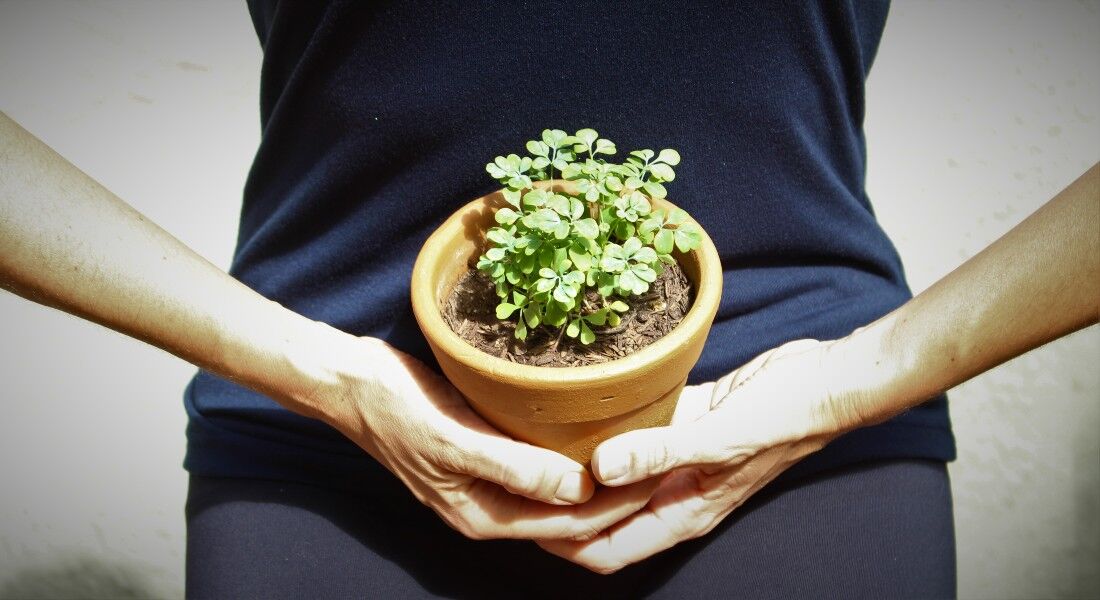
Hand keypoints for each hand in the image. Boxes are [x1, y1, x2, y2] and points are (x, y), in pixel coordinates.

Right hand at [308, 334, 659, 541]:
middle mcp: (490, 506)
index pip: (570, 525)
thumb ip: (514, 467)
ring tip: (644, 447)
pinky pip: (542, 464)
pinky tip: (597, 431)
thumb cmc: (397, 409)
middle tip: (666, 460)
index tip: (660, 473)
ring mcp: (489, 480)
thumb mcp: (453, 439)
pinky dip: (572, 456)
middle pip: (570, 515)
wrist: (351, 382)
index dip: (618, 505)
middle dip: (619, 496)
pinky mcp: (487, 452)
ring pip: (559, 491)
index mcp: (483, 516)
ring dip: (600, 478)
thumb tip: (578, 489)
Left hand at [538, 339, 845, 572]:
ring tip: (532, 441)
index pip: (605, 548)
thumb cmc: (781, 418)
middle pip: (602, 517)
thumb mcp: (719, 438)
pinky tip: (577, 405)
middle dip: (560, 507)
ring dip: (579, 467)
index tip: (519, 515)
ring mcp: (676, 459)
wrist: (824, 381)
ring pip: (614, 476)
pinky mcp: (681, 424)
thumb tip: (597, 469)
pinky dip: (606, 429)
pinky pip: (634, 435)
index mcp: (682, 513)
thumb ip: (660, 454)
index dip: (561, 541)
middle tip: (513, 478)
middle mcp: (674, 493)